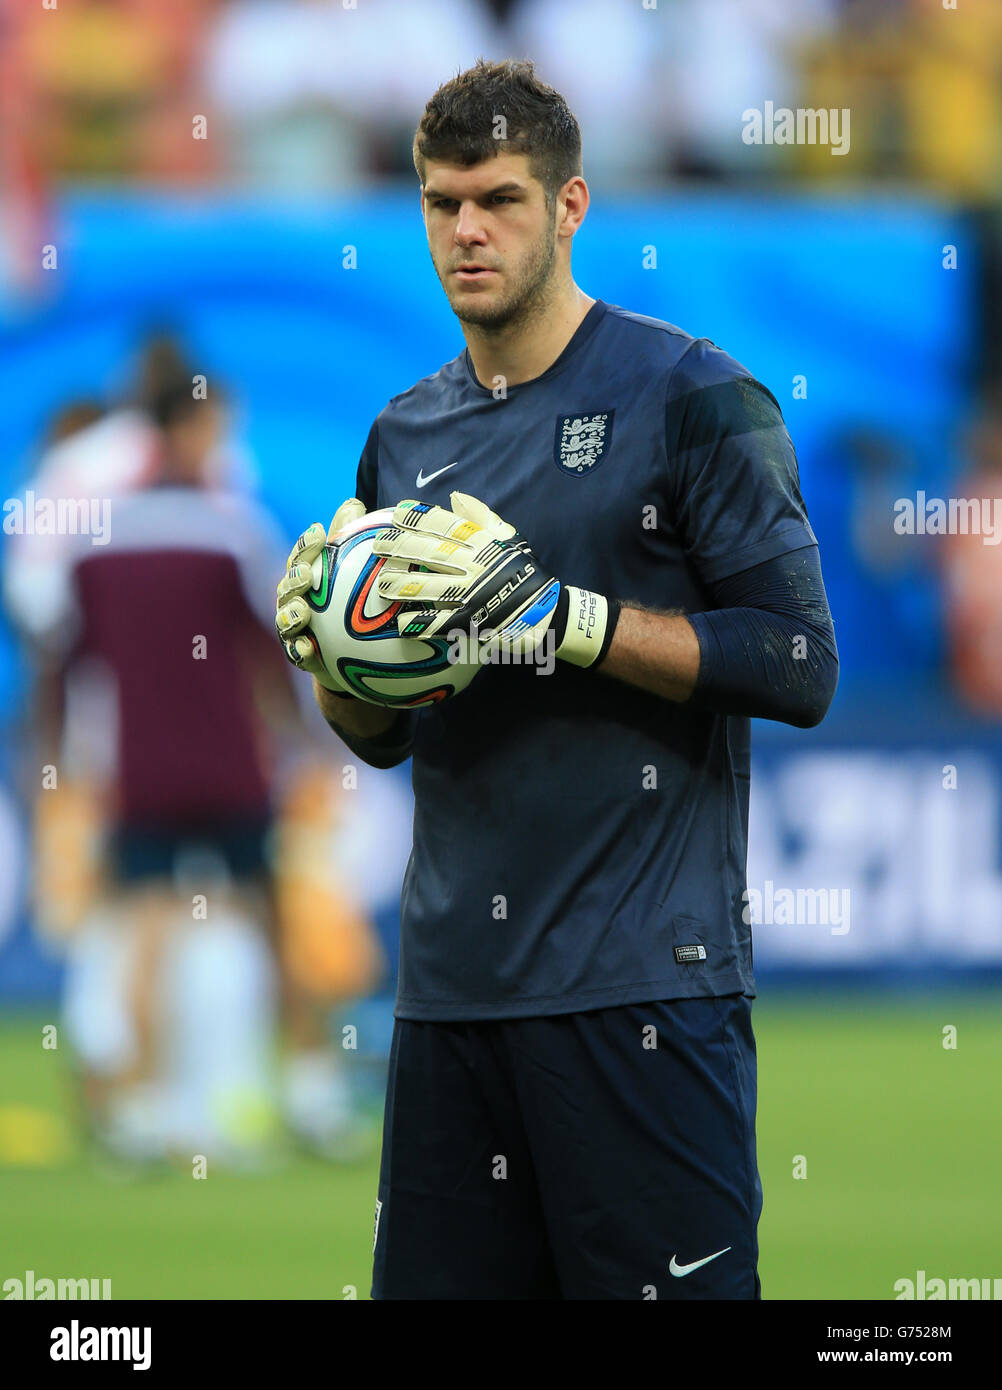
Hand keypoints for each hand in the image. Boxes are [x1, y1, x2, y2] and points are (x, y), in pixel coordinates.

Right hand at [275, 496, 366, 687]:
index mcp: (305, 578)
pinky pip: (296, 653)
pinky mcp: (300, 656)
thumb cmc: (349, 606)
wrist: (351, 657)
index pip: (301, 557)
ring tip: (303, 612)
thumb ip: (349, 541)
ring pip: (285, 619)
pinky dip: (301, 650)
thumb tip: (354, 502)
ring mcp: (293, 630)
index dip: (306, 545)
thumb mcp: (352, 573)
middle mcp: (293, 601)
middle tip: (307, 574)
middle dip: (293, 578)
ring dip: (291, 614)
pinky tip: (309, 648)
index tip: (320, 533)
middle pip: (287, 587)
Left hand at [371, 491, 616, 667]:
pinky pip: (443, 623)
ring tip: (381, 585)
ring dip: (404, 586)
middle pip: (433, 553)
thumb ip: (482, 517)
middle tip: (378, 545)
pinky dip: (422, 624)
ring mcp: (475, 595)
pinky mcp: (475, 623)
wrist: (548, 613)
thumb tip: (455, 496)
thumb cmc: (523, 572)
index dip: (420, 517)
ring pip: (433, 588)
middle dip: (402, 547)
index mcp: (484, 544)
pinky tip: (401, 625)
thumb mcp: (509, 538)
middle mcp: (477, 566)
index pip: (448, 525)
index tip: (396, 512)